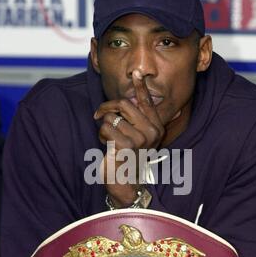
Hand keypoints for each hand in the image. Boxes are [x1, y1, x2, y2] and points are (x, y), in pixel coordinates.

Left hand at [94, 70, 164, 206]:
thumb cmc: (128, 159)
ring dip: (104, 127)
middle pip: (124, 103)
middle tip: (98, 114)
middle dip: (106, 106)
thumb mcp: (136, 138)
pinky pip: (106, 128)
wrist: (126, 184)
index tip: (137, 72)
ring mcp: (141, 139)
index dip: (140, 86)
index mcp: (156, 128)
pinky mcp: (126, 146)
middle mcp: (152, 132)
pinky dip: (101, 135)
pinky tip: (107, 146)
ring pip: (112, 116)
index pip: (147, 102)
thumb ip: (136, 120)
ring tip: (109, 140)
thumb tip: (128, 99)